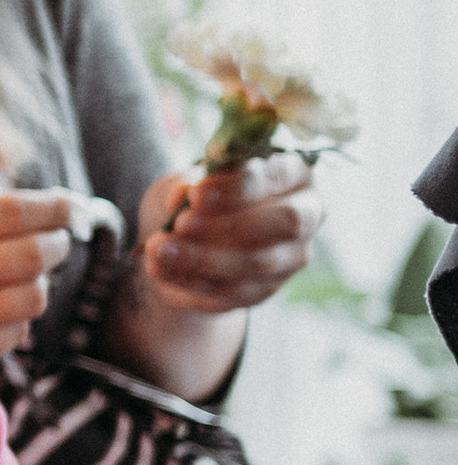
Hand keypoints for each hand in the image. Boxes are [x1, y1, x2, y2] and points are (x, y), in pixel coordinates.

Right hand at [0, 186, 72, 365]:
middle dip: (58, 243)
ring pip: (29, 299)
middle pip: (29, 255)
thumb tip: (39, 205)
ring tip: (32, 273)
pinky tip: (5, 307)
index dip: (53, 208)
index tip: (75, 205)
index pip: (12, 211)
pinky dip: (20, 319)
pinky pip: (12, 336)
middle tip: (62, 237)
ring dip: (41, 283)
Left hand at [135, 157, 319, 316]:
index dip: (239, 186)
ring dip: (204, 258)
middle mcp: (305, 215)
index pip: (279, 175)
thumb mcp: (185, 181)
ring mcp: (290, 257)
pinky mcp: (266, 288)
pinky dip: (192, 281)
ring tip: (159, 248)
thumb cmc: (196, 197)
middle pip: (286, 222)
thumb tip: (184, 191)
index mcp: (293, 173)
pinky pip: (234, 291)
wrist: (187, 240)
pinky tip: (160, 269)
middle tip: (182, 223)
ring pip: (257, 262)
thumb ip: (185, 183)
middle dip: (231, 224)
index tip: (196, 194)